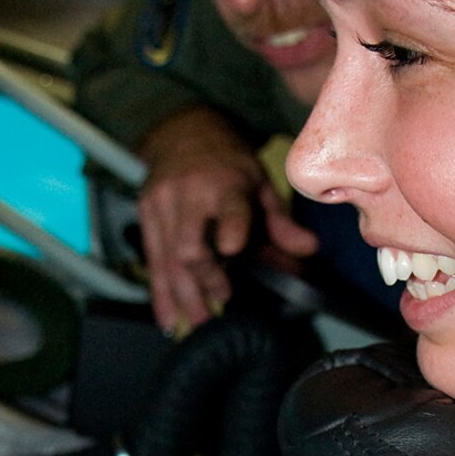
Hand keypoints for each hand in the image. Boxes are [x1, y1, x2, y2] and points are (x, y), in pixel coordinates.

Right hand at [137, 107, 317, 329]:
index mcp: (222, 182)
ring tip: (199, 324)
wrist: (181, 131)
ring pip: (168, 261)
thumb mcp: (259, 182)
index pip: (227, 208)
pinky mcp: (145, 216)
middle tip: (224, 300)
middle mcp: (187, 193)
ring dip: (184, 297)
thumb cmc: (228, 161)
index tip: (233, 251)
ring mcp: (161, 205)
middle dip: (206, 279)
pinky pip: (151, 262)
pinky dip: (160, 294)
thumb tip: (309, 250)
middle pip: (189, 246)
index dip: (230, 229)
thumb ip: (280, 221)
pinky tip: (169, 319)